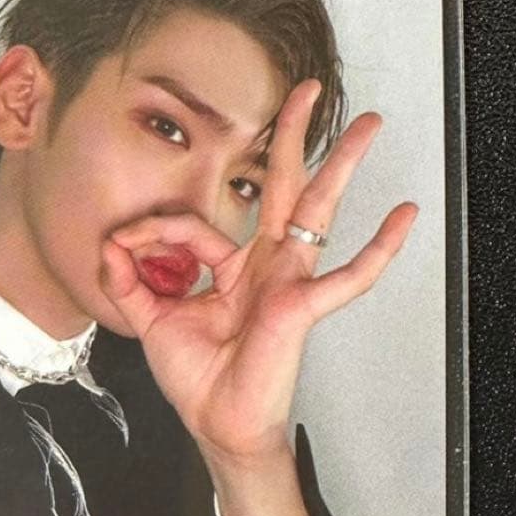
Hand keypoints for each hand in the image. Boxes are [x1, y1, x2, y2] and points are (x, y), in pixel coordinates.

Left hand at [100, 81, 416, 515]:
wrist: (217, 426)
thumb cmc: (198, 378)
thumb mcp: (152, 322)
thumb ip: (131, 280)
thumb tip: (112, 242)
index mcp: (235, 268)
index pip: (195, 226)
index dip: (152, 232)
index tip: (122, 246)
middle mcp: (267, 266)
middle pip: (283, 187)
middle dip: (293, 136)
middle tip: (307, 89)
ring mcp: (289, 282)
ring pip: (318, 211)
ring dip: (341, 165)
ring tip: (368, 124)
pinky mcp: (302, 307)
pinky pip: (347, 278)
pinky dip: (377, 250)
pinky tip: (404, 216)